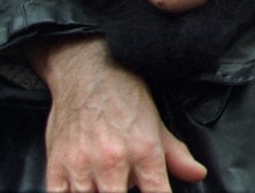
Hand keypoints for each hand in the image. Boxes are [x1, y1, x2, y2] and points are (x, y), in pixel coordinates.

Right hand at [30, 37, 206, 191]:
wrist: (87, 72)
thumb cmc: (124, 95)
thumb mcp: (157, 123)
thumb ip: (177, 154)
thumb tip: (198, 175)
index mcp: (143, 152)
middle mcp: (113, 162)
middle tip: (126, 185)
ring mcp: (82, 166)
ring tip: (107, 183)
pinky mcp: (56, 167)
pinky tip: (84, 187)